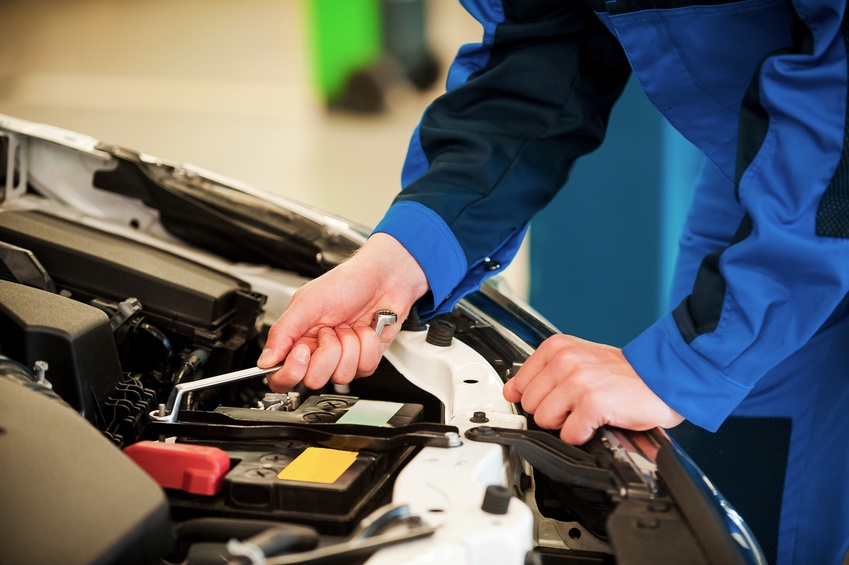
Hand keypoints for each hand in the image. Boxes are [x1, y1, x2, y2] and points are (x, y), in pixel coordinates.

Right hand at [258, 233, 428, 392]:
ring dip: (350, 345)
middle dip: (328, 352)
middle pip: (314, 379)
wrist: (382, 278)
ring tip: (349, 325)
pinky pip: (364, 368)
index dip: (291, 372)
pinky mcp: (364, 359)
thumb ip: (283, 332)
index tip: (303, 351)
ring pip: (341, 376)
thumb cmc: (345, 283)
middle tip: (331, 329)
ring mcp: (342, 358)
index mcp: (297, 339)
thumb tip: (265, 360)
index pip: (282, 376)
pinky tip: (365, 329)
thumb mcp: (308, 302)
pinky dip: (368, 345)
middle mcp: (318, 352)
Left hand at [502, 334, 682, 444]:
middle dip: (552, 412)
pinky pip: (569, 434)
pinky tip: (598, 421)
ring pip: (545, 420)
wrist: (663, 378)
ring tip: (588, 411)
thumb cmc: (624, 373)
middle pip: (530, 405)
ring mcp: (577, 381)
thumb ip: (544, 372)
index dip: (536, 398)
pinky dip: (583, 435)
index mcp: (558, 347)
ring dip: (567, 424)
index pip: (519, 384)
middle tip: (577, 405)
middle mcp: (564, 361)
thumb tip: (512, 390)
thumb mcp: (579, 360)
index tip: (552, 399)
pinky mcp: (591, 403)